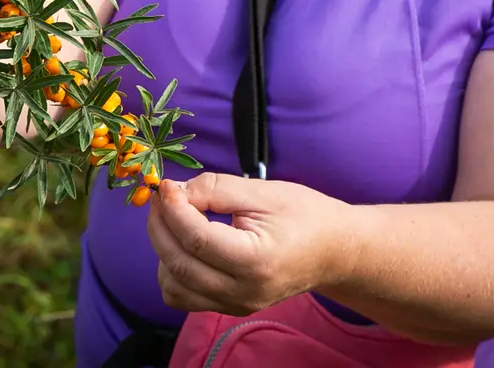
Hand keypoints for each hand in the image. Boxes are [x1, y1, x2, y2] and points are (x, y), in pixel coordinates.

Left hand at [147, 173, 354, 316]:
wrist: (334, 251)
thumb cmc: (305, 214)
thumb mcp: (263, 192)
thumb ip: (216, 189)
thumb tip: (175, 191)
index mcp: (256, 260)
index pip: (196, 239)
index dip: (173, 209)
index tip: (165, 185)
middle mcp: (243, 291)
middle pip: (178, 264)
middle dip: (160, 226)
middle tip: (161, 197)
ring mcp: (236, 305)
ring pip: (174, 287)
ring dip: (163, 250)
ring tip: (175, 220)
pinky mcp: (230, 308)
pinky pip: (184, 297)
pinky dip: (173, 271)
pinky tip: (185, 245)